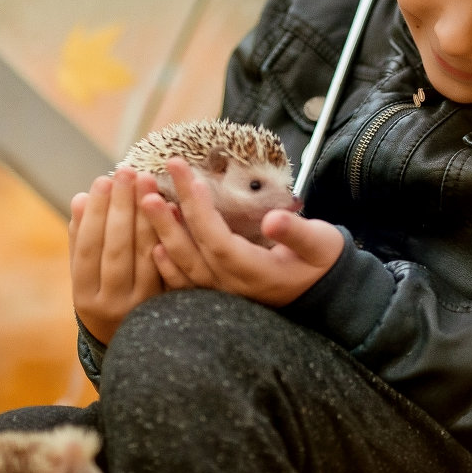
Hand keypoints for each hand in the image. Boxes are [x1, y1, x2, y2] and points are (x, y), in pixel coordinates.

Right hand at [68, 167, 164, 343]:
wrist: (136, 343)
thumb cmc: (105, 296)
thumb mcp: (86, 275)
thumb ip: (82, 240)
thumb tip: (81, 198)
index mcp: (85, 297)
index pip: (88, 249)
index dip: (95, 214)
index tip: (101, 180)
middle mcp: (112, 304)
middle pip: (116, 249)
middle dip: (120, 207)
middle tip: (126, 171)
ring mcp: (142, 304)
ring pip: (143, 254)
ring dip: (145, 214)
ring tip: (146, 180)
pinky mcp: (167, 301)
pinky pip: (167, 262)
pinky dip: (166, 233)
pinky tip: (171, 206)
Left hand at [146, 158, 343, 306]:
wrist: (327, 297)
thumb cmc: (322, 263)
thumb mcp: (320, 243)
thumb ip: (296, 231)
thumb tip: (273, 219)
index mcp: (253, 271)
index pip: (215, 236)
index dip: (198, 207)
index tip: (186, 175)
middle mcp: (231, 286)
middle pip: (189, 249)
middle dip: (165, 212)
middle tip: (146, 180)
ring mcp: (223, 294)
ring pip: (181, 265)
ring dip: (160, 233)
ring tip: (144, 202)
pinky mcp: (220, 295)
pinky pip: (185, 283)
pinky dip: (166, 265)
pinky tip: (153, 245)